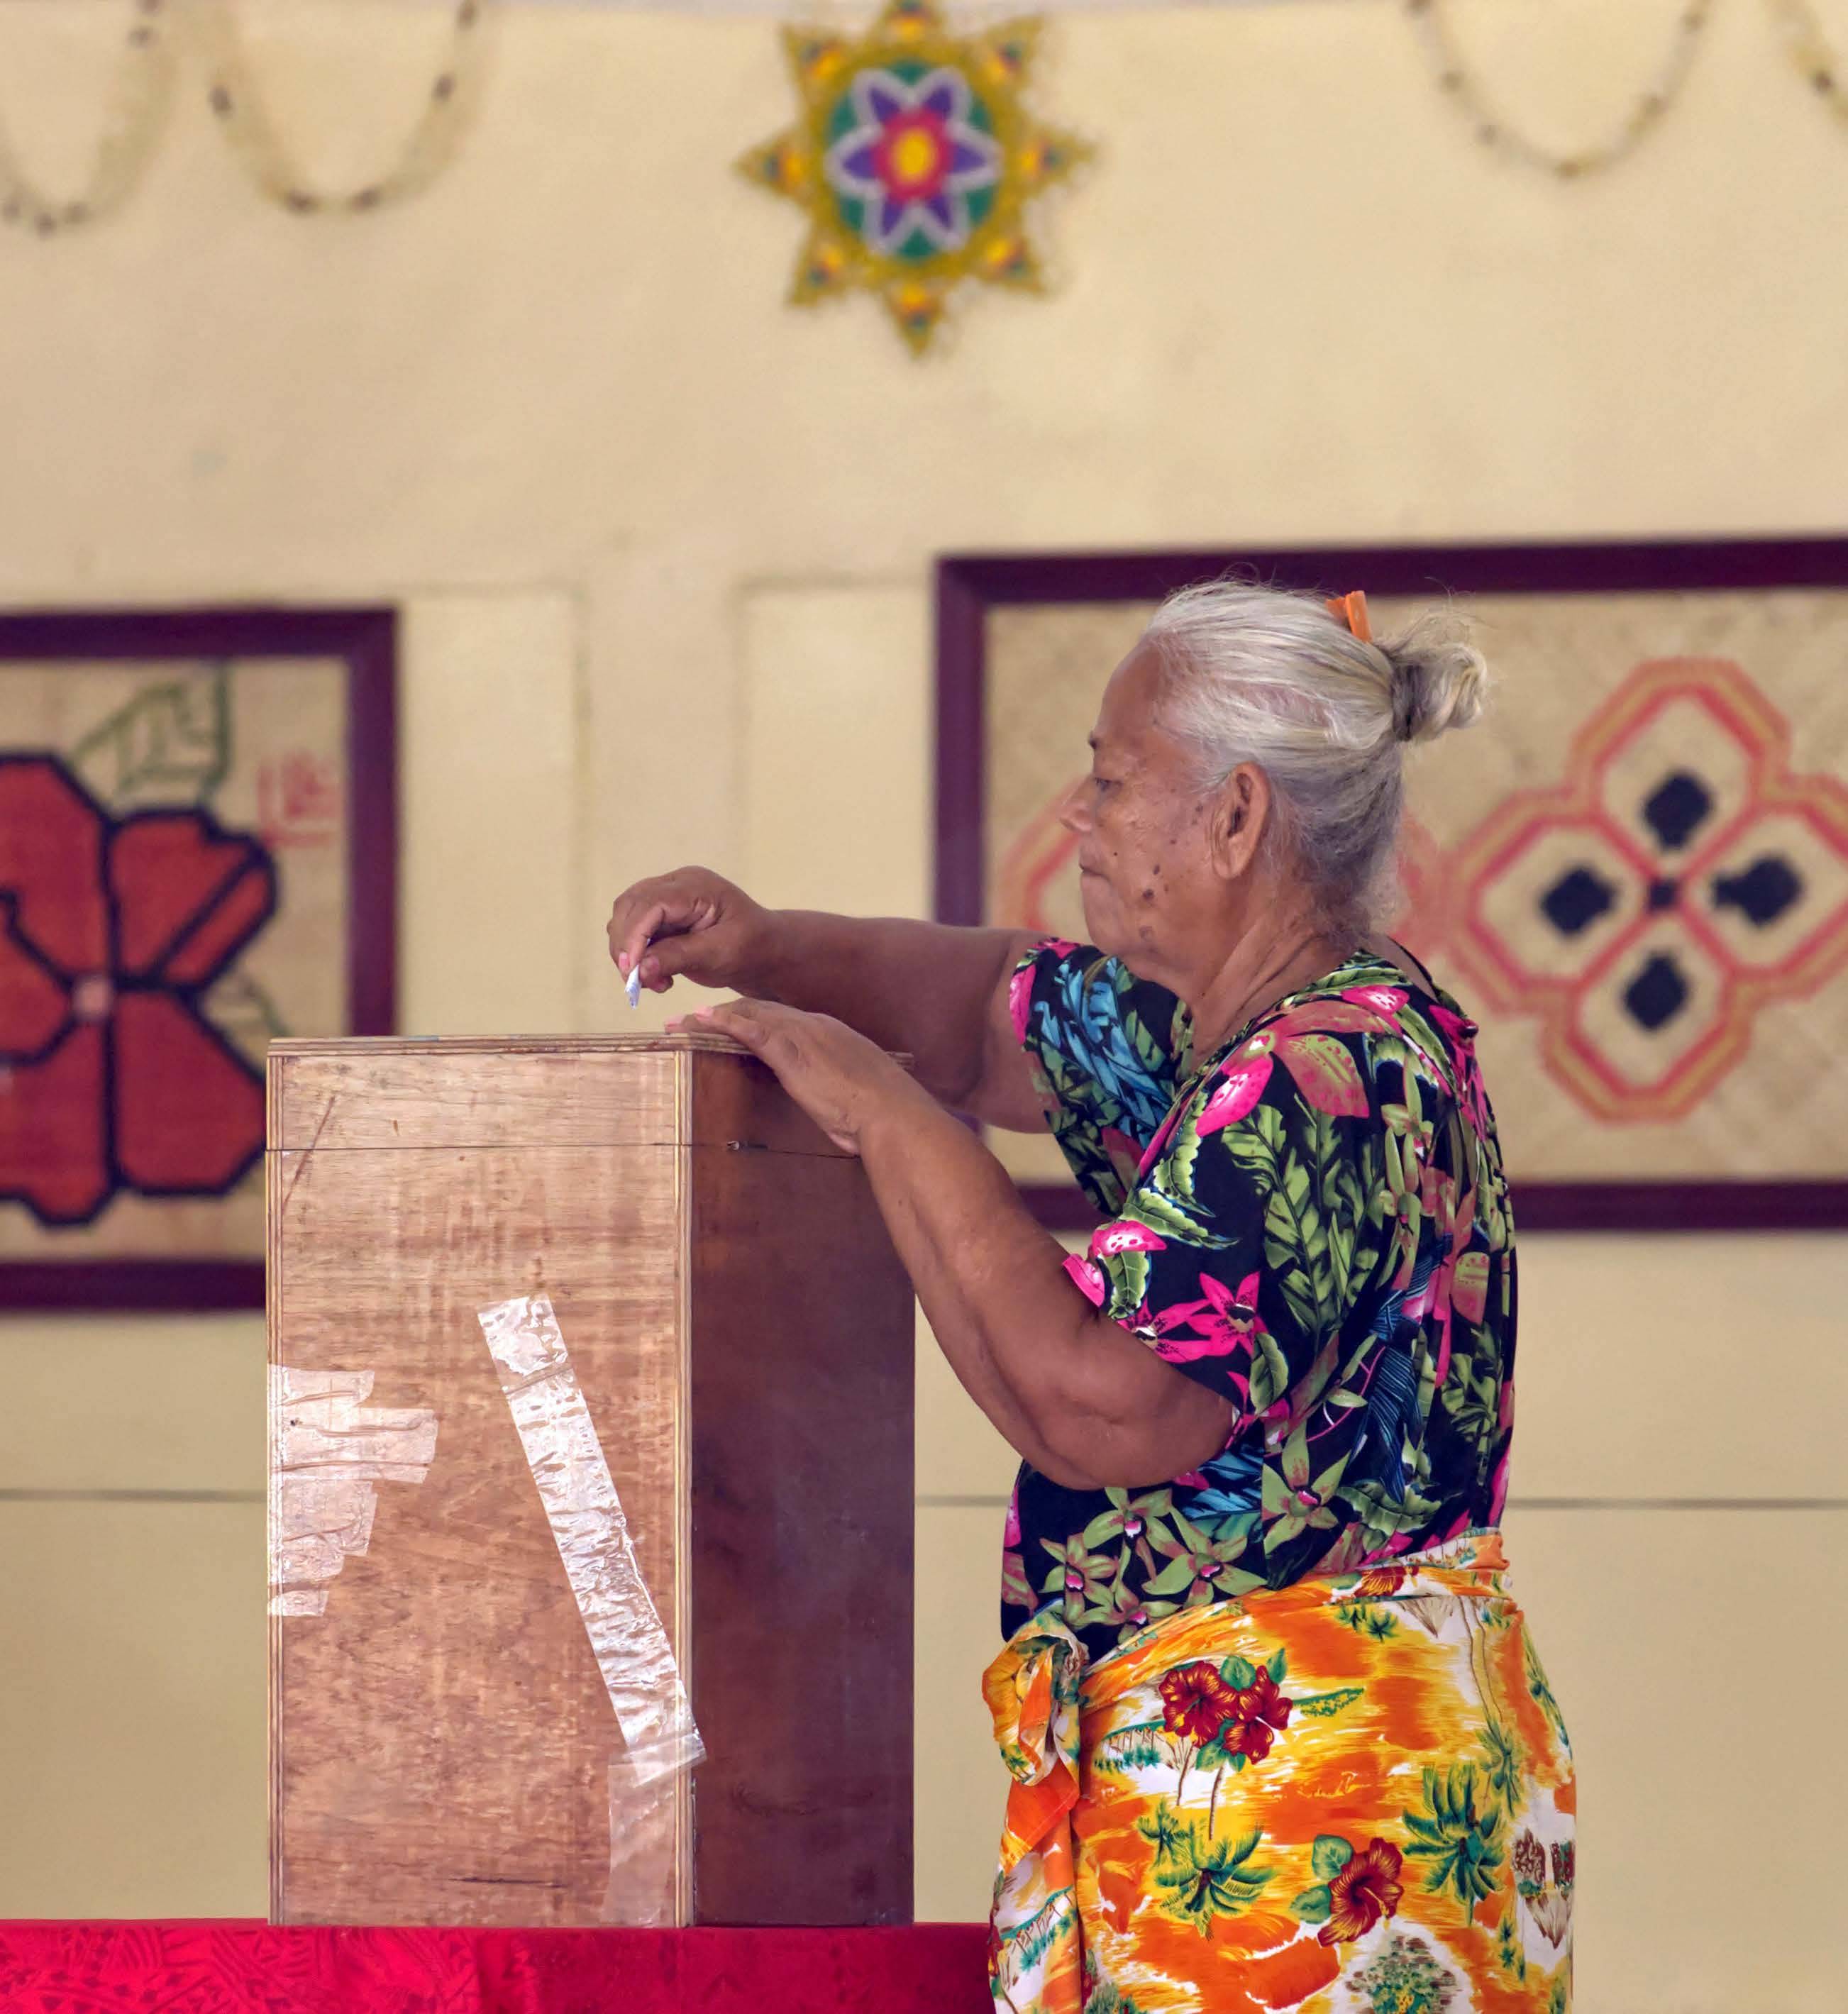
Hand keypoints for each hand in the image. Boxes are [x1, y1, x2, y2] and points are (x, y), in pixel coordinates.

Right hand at [607, 868, 771, 996]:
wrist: (764, 953)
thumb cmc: (751, 948)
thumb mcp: (720, 953)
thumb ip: (679, 957)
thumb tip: (639, 970)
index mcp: (695, 886)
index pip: (650, 903)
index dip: (634, 934)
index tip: (631, 969)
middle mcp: (676, 886)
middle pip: (630, 907)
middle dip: (626, 946)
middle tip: (637, 982)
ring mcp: (667, 900)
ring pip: (626, 919)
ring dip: (629, 954)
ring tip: (654, 983)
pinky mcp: (662, 919)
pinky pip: (634, 933)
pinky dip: (637, 958)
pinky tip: (658, 977)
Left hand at [670, 999, 911, 1153]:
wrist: (893, 1114)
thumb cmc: (881, 1117)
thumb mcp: (856, 1100)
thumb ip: (839, 1097)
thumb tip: (838, 1117)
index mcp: (832, 1035)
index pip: (783, 1020)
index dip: (752, 1020)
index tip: (729, 1026)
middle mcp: (816, 1027)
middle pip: (761, 1011)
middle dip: (724, 1013)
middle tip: (690, 1021)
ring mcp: (805, 1036)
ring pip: (749, 1016)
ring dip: (712, 1018)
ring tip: (681, 1024)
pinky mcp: (793, 1052)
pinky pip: (752, 1030)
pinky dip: (724, 1023)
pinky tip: (702, 1021)